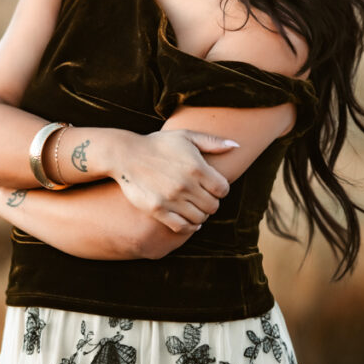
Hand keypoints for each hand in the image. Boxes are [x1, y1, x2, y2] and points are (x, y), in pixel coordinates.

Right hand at [110, 130, 234, 232]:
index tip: (213, 187)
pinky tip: (188, 221)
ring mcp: (171, 199)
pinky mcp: (157, 210)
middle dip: (210, 202)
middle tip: (203, 197)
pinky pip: (181, 227)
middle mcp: (186, 185)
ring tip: (194, 207)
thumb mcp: (186, 136)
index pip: (223, 190)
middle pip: (213, 206)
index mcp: (197, 167)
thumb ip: (212, 142)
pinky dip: (188, 227)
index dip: (220, 189)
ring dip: (200, 215)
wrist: (126, 155)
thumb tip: (236, 146)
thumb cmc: (158, 144)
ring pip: (199, 219)